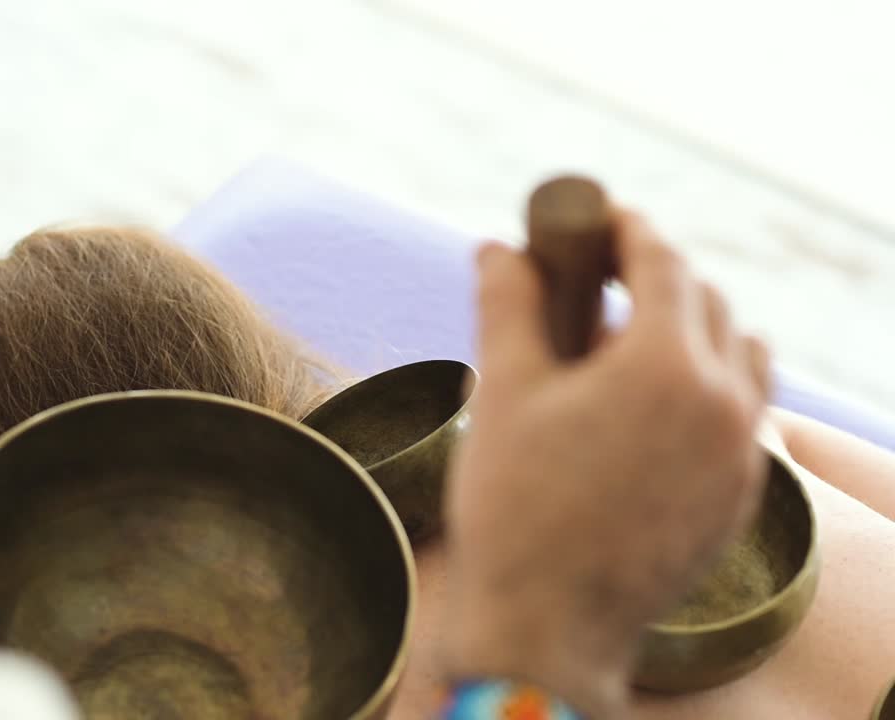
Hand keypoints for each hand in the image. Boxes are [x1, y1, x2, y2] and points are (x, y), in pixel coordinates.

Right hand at [438, 211, 770, 717]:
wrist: (544, 628)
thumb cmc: (514, 507)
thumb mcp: (503, 391)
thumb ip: (507, 305)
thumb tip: (495, 248)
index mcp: (666, 367)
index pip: (662, 262)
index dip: (624, 229)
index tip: (595, 221)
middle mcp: (724, 404)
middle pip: (707, 302)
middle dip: (655, 277)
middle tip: (600, 280)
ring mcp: (741, 457)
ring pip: (742, 356)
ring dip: (695, 330)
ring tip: (631, 344)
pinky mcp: (739, 500)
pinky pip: (743, 416)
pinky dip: (708, 389)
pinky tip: (651, 410)